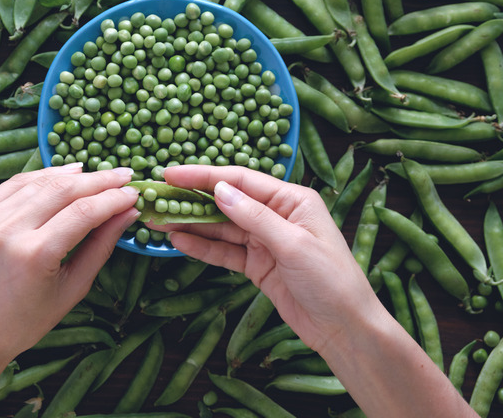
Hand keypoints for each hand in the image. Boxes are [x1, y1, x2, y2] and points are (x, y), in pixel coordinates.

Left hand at [0, 164, 138, 376]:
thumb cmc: (24, 320)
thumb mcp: (72, 289)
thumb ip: (101, 246)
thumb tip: (128, 212)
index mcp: (35, 255)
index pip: (84, 212)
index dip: (113, 199)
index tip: (134, 193)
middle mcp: (8, 230)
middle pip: (64, 189)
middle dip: (99, 180)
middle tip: (124, 175)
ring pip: (40, 181)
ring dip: (73, 174)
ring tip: (99, 174)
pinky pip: (16, 184)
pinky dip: (42, 175)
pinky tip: (64, 174)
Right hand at [148, 164, 381, 354]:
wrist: (345, 329)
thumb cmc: (331, 281)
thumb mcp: (294, 245)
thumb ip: (254, 217)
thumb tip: (220, 190)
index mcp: (292, 200)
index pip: (241, 180)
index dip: (204, 175)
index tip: (172, 174)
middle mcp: (276, 215)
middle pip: (227, 201)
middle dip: (192, 199)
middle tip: (157, 196)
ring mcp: (265, 241)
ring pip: (221, 228)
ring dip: (192, 224)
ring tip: (159, 220)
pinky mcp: (257, 265)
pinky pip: (225, 252)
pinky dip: (203, 247)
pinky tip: (179, 241)